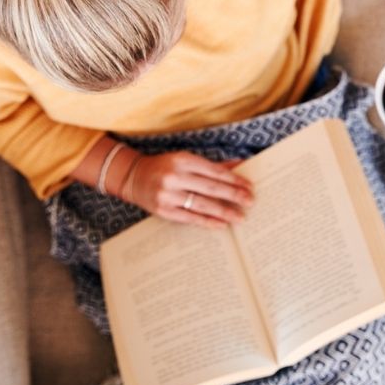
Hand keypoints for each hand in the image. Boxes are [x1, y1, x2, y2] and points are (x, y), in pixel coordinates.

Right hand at [125, 152, 252, 228]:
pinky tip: (221, 224)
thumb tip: (239, 165)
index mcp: (182, 160)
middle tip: (250, 202)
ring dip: (224, 211)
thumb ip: (212, 165)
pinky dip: (207, 222)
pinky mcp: (163, 210)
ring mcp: (168, 195)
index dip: (234, 179)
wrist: (133, 177)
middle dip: (233, 195)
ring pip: (202, 204)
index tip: (249, 186)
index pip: (214, 171)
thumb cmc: (166, 167)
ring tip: (240, 217)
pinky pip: (190, 218)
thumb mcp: (186, 160)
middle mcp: (175, 176)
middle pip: (211, 188)